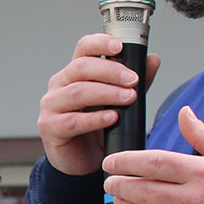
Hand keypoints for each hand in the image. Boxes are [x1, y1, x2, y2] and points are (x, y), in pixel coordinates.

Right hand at [38, 32, 161, 175]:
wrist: (81, 160)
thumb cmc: (96, 127)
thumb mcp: (117, 101)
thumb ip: (132, 82)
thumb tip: (153, 60)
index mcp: (75, 73)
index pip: (83, 48)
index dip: (100, 43)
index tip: (120, 46)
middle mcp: (60, 85)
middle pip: (81, 68)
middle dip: (110, 71)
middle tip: (133, 80)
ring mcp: (52, 106)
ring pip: (78, 92)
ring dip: (107, 93)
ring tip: (128, 98)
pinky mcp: (50, 127)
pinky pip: (72, 120)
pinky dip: (95, 119)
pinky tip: (112, 118)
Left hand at [101, 106, 203, 203]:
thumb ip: (203, 135)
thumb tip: (184, 114)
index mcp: (203, 172)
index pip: (153, 163)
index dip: (127, 162)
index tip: (111, 162)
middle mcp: (195, 199)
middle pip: (144, 190)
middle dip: (120, 185)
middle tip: (109, 182)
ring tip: (119, 200)